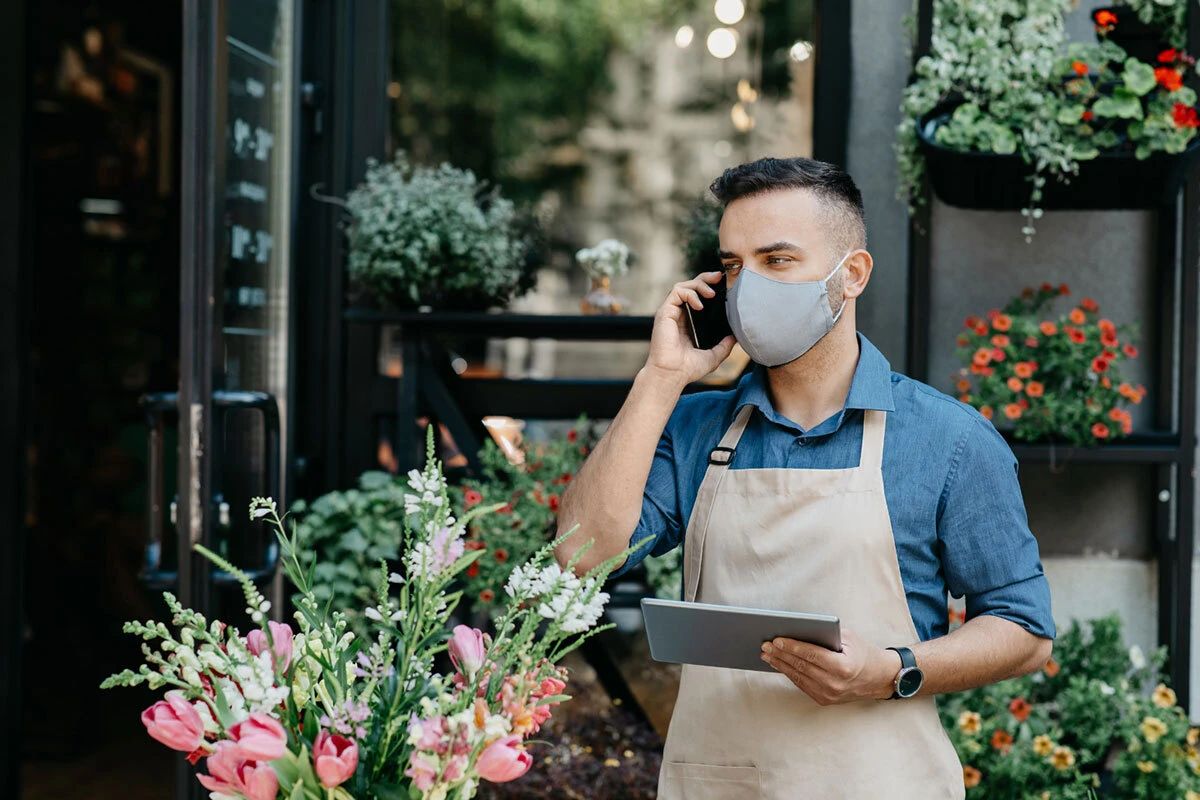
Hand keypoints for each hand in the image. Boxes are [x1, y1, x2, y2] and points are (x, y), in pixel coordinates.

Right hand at [643, 272, 735, 388]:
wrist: (672, 375)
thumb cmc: (687, 369)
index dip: (708, 288)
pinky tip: (700, 304)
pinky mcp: (664, 312)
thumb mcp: (713, 355)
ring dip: (698, 284)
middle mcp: (677, 315)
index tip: (722, 286)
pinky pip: (676, 292)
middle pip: (690, 286)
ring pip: (682, 286)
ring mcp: (670, 312)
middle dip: (705, 278)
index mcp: (687, 322)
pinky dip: (690, 293)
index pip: (697, 297)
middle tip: (719, 278)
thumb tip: (736, 337)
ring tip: (711, 293)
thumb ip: (724, 346)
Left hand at [760, 628, 901, 705]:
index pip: (811, 655)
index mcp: (843, 667)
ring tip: (767, 654)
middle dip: (780, 655)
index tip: (776, 640)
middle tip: (765, 645)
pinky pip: (802, 685)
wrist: (880, 678)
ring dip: (780, 665)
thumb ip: (826, 635)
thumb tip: (797, 629)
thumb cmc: (864, 653)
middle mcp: (835, 683)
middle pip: (801, 666)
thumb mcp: (849, 638)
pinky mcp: (825, 700)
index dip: (792, 647)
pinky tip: (779, 664)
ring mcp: (829, 694)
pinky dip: (789, 674)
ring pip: (798, 677)